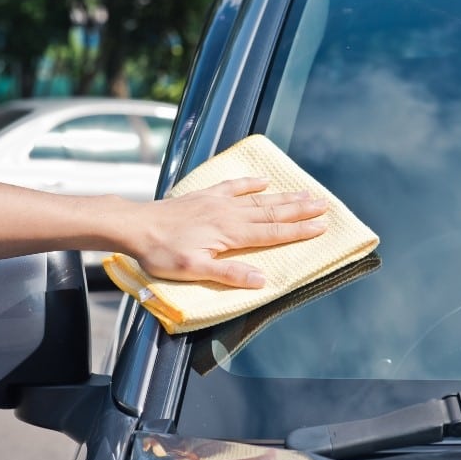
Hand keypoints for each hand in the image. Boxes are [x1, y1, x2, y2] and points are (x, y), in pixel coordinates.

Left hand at [126, 177, 328, 286]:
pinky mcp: (205, 196)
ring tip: (307, 192)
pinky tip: (264, 179)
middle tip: (325, 204)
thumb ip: (229, 274)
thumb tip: (263, 280)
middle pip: (273, 211)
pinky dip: (250, 183)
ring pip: (260, 199)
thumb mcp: (194, 271)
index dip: (299, 231)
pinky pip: (234, 186)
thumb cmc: (162, 252)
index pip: (273, 232)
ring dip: (285, 196)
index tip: (322, 226)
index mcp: (231, 233)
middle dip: (301, 209)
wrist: (135, 226)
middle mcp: (230, 214)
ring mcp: (218, 202)